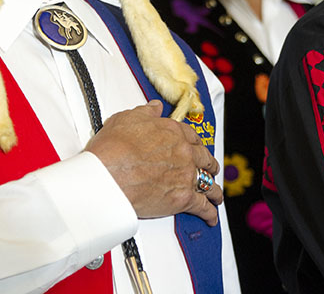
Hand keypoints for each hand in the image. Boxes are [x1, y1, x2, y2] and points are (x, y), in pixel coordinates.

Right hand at [85, 101, 222, 225]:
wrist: (109, 175)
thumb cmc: (114, 149)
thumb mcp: (127, 119)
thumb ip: (146, 112)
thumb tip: (154, 107)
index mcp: (173, 132)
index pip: (192, 137)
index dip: (195, 144)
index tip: (195, 147)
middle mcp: (184, 152)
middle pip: (204, 159)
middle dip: (208, 165)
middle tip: (209, 169)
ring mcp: (186, 176)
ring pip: (208, 183)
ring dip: (213, 189)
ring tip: (215, 194)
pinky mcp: (183, 199)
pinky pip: (203, 206)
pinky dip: (209, 212)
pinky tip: (211, 216)